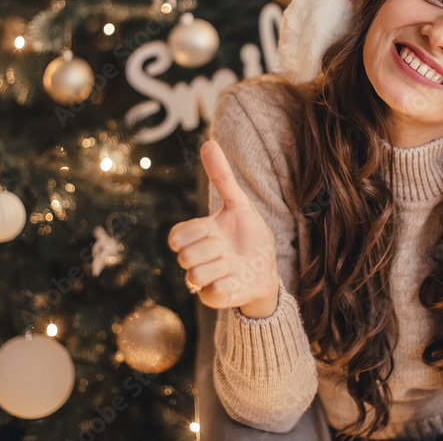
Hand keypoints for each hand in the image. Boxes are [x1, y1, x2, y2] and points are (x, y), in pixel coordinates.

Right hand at [167, 140, 279, 317]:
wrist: (267, 267)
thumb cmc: (250, 235)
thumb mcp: (239, 204)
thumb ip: (222, 176)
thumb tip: (209, 143)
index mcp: (195, 236)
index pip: (175, 237)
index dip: (196, 233)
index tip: (213, 231)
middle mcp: (193, 259)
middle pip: (185, 256)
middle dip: (213, 249)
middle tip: (227, 249)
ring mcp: (200, 280)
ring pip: (196, 275)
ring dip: (222, 267)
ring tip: (233, 264)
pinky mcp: (212, 299)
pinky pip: (213, 293)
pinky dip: (231, 284)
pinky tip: (237, 279)